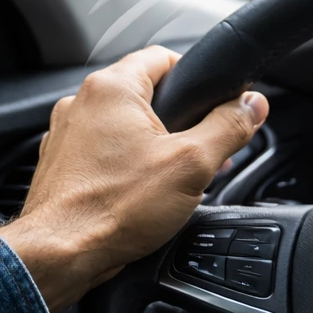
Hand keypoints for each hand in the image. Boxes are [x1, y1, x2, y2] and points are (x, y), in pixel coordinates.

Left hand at [0, 46, 268, 312]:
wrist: (59, 255)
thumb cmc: (112, 208)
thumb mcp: (192, 164)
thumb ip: (229, 127)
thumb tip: (252, 106)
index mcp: (112, 89)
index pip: (165, 57)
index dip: (199, 78)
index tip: (219, 103)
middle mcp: (82, 103)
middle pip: (148, 94)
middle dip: (182, 121)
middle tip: (203, 152)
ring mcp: (66, 134)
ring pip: (126, 126)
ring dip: (156, 145)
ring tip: (175, 178)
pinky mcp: (61, 164)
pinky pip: (105, 151)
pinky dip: (128, 164)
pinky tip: (142, 193)